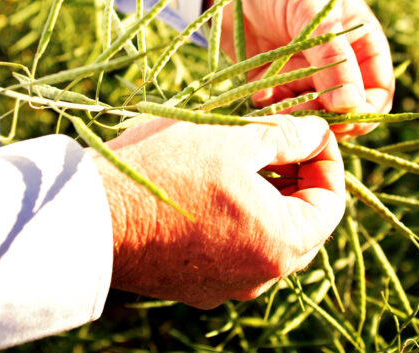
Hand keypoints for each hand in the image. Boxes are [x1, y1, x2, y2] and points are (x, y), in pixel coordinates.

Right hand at [90, 114, 344, 308]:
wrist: (86, 217)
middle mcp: (260, 276)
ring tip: (248, 157)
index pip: (332, 204)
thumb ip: (287, 135)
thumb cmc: (165, 170)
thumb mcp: (234, 138)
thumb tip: (318, 132)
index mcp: (281, 244)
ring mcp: (226, 286)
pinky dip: (240, 219)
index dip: (328, 160)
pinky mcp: (195, 285)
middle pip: (304, 225)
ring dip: (270, 198)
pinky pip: (236, 250)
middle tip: (282, 140)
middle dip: (300, 179)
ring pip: (269, 238)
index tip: (311, 132)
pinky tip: (217, 185)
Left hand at [206, 0, 394, 138]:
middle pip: (346, 109)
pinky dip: (273, 107)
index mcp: (361, 42)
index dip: (365, 111)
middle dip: (327, 118)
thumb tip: (353, 106)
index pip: (378, 91)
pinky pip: (282, 108)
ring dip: (297, 115)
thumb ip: (333, 57)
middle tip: (304, 119)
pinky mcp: (276, 80)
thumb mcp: (312, 11)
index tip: (344, 121)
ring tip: (276, 102)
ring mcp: (307, 73)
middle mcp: (338, 62)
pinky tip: (259, 93)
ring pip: (313, 113)